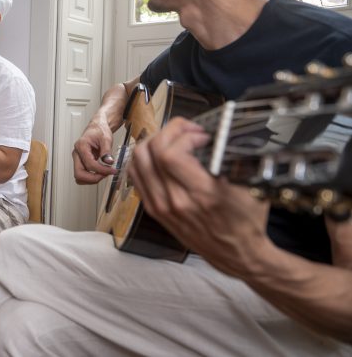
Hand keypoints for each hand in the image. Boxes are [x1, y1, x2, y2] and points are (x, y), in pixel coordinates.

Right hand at [73, 120, 116, 183]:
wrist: (97, 128)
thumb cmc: (99, 131)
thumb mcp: (106, 138)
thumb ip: (107, 151)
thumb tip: (109, 162)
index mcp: (81, 146)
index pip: (89, 164)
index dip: (101, 170)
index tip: (112, 170)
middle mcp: (77, 154)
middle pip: (79, 174)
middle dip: (93, 178)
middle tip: (106, 175)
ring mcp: (77, 159)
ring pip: (79, 177)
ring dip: (92, 179)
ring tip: (104, 174)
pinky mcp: (81, 163)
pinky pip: (83, 175)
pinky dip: (91, 177)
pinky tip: (101, 173)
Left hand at [128, 117, 270, 276]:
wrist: (236, 253)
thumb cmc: (245, 221)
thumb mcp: (248, 187)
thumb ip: (229, 160)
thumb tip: (215, 135)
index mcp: (200, 194)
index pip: (170, 154)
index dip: (183, 135)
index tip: (201, 135)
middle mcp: (175, 201)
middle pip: (149, 153)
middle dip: (167, 131)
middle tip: (185, 130)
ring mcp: (161, 207)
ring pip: (137, 162)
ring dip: (153, 142)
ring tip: (172, 139)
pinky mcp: (154, 211)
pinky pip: (136, 177)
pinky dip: (143, 160)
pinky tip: (159, 155)